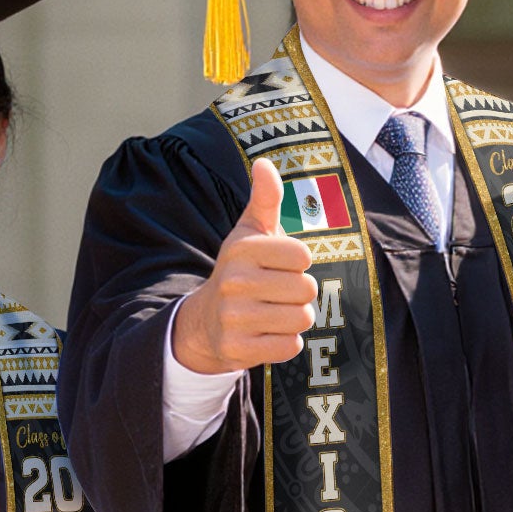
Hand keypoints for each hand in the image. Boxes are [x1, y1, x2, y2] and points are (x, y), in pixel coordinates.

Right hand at [170, 159, 319, 373]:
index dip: (298, 263)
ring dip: (295, 318)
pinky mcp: (239, 348)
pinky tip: (267, 333)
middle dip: (300, 293)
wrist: (206, 321)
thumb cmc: (240, 270)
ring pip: (302, 318)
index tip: (279, 265)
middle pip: (307, 289)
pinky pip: (290, 347)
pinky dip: (286, 342)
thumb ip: (265, 199)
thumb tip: (264, 163)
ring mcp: (235, 317)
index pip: (303, 255)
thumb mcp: (250, 233)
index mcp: (242, 249)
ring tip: (273, 312)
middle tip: (278, 293)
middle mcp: (235, 281)